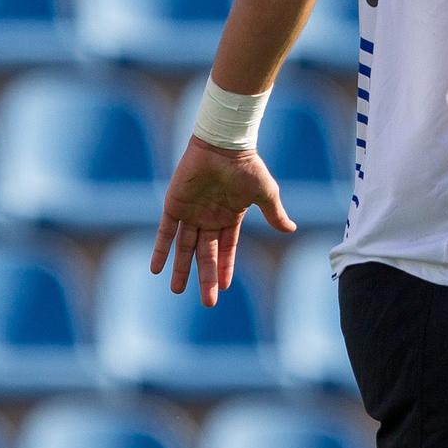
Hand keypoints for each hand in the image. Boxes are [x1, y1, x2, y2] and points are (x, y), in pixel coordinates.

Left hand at [150, 137, 295, 306]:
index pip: (227, 249)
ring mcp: (190, 212)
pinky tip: (156, 268)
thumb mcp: (265, 193)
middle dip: (206, 278)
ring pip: (185, 247)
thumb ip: (274, 213)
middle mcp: (209, 218)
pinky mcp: (174, 205)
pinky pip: (166, 232)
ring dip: (181, 269)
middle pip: (206, 254)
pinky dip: (161, 249)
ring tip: (176, 290)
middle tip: (207, 303)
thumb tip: (291, 229)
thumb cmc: (247, 166)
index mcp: (230, 217)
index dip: (225, 268)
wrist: (223, 144)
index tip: (224, 288)